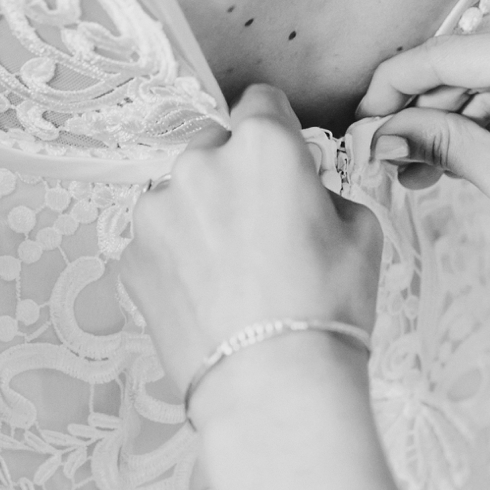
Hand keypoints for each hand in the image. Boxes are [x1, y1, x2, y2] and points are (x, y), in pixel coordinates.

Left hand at [123, 84, 383, 409]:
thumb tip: (304, 193)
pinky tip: (207, 296)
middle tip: (263, 229)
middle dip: (236, 176)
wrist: (273, 386)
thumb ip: (324, 191)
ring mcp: (155, 210)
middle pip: (215, 148)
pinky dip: (177, 257)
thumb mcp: (360, 232)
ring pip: (181, 195)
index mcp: (262, 146)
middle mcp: (199, 164)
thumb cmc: (328, 308)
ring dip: (201, 216)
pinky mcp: (129, 256)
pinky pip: (158, 240)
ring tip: (232, 272)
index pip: (261, 102)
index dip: (277, 129)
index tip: (282, 157)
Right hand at [357, 3, 489, 261]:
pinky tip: (468, 147)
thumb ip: (443, 146)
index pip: (441, 58)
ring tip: (424, 167)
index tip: (359, 124)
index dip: (390, 90)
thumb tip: (380, 136)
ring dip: (458, 113)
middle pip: (465, 62)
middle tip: (391, 161)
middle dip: (424, 112)